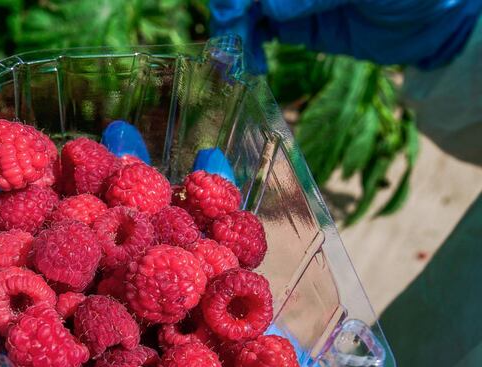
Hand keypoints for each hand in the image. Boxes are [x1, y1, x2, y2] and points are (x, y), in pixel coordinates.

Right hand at [210, 0, 481, 70]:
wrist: (429, 21)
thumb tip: (272, 7)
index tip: (233, 19)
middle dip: (230, 17)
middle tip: (229, 52)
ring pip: (246, 12)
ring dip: (233, 36)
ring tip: (236, 66)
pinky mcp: (294, 24)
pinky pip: (258, 32)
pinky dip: (248, 49)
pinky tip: (250, 65)